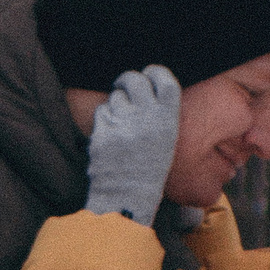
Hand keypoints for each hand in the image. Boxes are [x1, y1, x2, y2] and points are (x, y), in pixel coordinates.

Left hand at [83, 64, 183, 222]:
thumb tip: (143, 84)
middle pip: (135, 80)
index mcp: (168, 121)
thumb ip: (157, 113)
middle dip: (127, 80)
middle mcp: (147, 118)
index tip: (149, 73)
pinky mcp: (103, 132)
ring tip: (120, 125)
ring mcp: (123, 124)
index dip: (155, 72)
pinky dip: (103, 119)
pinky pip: (101, 112)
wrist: (128, 197)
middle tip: (123, 84)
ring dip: (116, 105)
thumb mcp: (165, 141)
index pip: (164, 80)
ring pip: (115, 97)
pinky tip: (110, 135)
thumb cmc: (148, 169)